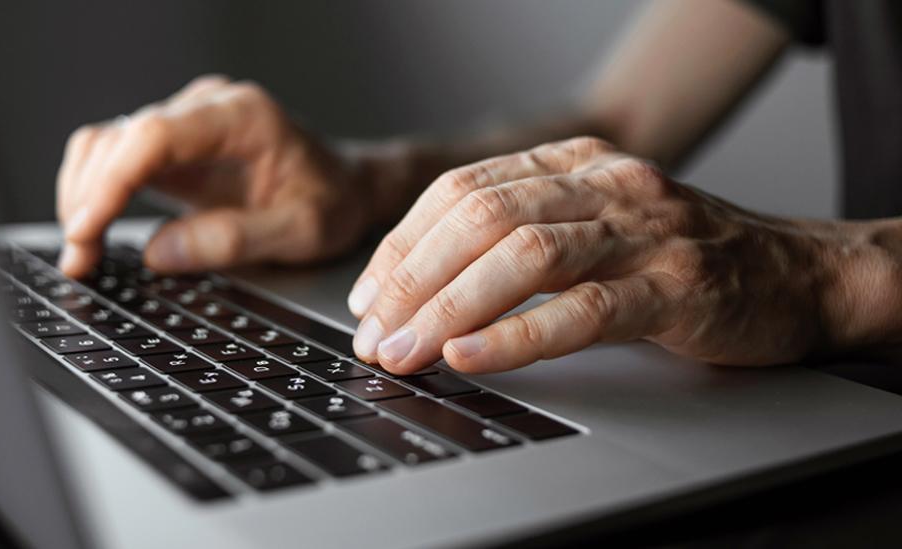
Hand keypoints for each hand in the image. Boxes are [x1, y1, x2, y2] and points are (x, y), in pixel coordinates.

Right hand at [57, 75, 382, 276]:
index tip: (86, 229)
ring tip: (82, 253)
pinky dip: (97, 193)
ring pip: (108, 144)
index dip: (111, 182)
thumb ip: (233, 240)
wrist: (348, 187)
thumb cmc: (334, 204)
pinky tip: (93, 230)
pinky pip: (119, 157)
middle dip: (89, 199)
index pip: (155, 135)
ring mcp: (188, 121)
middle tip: (80, 259)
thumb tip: (157, 252)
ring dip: (84, 195)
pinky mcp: (177, 144)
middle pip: (121, 138)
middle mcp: (208, 106)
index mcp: (243, 116)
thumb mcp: (302, 232)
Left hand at [347, 137, 901, 372]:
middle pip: (482, 217)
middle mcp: (604, 183)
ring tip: (406, 350)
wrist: (794, 272)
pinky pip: (583, 309)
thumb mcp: (595, 224)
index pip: (463, 189)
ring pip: (524, 256)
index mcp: (574, 163)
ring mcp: (643, 230)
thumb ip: (522, 237)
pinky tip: (472, 356)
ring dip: (450, 307)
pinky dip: (517, 334)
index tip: (368, 293)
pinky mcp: (676, 286)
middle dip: (413, 278)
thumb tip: (422, 286)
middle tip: (374, 332)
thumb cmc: (679, 258)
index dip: (404, 243)